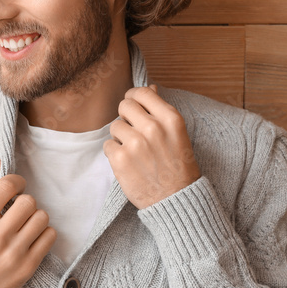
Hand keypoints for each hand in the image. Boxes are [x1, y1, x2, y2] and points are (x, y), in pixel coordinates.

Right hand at [0, 158, 56, 287]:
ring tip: (24, 225)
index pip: (5, 186)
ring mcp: (13, 254)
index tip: (15, 187)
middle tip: (16, 211)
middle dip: (24, 202)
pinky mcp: (27, 268)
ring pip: (41, 217)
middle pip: (28, 201)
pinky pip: (49, 237)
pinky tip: (31, 238)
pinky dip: (43, 233)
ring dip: (34, 217)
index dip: (15, 181)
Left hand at [103, 84, 200, 209]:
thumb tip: (151, 88)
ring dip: (120, 137)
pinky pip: (108, 145)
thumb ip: (161, 111)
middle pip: (124, 106)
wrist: (175, 199)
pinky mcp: (120, 159)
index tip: (134, 106)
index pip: (142, 93)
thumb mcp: (177, 134)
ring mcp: (135, 144)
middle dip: (126, 117)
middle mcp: (153, 128)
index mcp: (170, 119)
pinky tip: (128, 163)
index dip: (135, 98)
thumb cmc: (178, 167)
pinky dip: (114, 153)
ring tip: (135, 151)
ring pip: (115, 126)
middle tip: (134, 132)